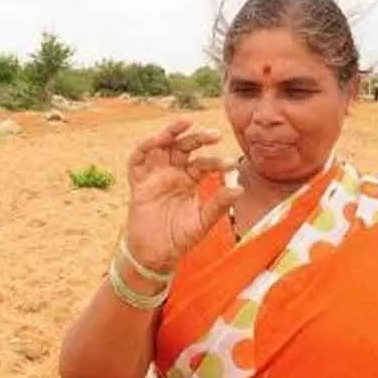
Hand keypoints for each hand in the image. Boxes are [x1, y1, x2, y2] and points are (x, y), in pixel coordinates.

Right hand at [125, 118, 242, 272]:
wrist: (155, 254)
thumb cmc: (180, 237)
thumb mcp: (203, 221)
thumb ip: (219, 205)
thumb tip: (240, 189)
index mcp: (190, 179)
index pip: (203, 163)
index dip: (216, 162)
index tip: (231, 165)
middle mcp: (173, 172)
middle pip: (183, 146)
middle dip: (197, 137)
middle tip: (215, 134)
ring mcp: (155, 175)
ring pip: (160, 146)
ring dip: (171, 132)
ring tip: (184, 123)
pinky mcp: (138, 183)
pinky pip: (137, 160)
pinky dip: (144, 148)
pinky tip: (155, 140)